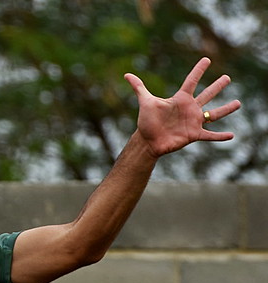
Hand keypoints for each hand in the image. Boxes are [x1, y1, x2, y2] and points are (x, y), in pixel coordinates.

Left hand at [125, 57, 240, 157]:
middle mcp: (189, 108)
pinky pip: (210, 135)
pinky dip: (220, 136)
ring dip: (226, 109)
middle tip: (227, 77)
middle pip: (207, 95)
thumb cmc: (147, 121)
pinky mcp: (193, 135)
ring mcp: (193, 121)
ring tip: (238, 103)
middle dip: (217, 86)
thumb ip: (138, 88)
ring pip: (214, 114)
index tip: (206, 59)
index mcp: (180, 99)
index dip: (198, 70)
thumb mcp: (145, 102)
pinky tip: (232, 135)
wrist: (148, 141)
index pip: (191, 81)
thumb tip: (126, 74)